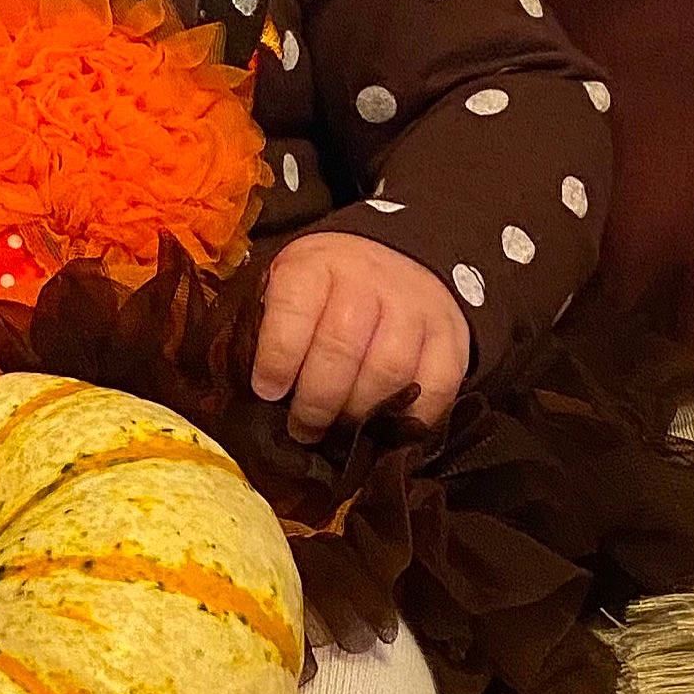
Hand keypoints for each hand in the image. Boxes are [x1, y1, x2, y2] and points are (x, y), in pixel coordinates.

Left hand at [251, 232, 469, 440]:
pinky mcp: (451, 337)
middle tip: (301, 429)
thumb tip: (243, 383)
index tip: (267, 392)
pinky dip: (410, 420)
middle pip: (342, 347)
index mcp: (316, 264)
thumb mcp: (289, 283)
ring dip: (358, 415)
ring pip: (388, 371)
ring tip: (339, 434)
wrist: (398, 259)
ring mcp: (415, 307)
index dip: (277, 357)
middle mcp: (368, 280)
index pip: (294, 309)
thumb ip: (270, 323)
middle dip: (316, 401)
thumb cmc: (327, 286)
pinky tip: (384, 430)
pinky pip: (436, 388)